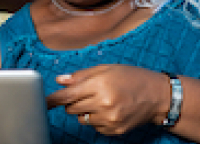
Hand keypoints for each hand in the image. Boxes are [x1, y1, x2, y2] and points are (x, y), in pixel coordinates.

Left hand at [46, 65, 167, 135]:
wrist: (157, 95)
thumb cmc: (131, 77)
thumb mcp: (106, 69)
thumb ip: (81, 76)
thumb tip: (60, 81)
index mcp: (99, 85)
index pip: (68, 95)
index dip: (53, 99)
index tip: (42, 103)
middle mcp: (103, 103)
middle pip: (71, 108)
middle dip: (73, 101)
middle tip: (87, 92)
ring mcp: (109, 119)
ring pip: (81, 119)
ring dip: (85, 110)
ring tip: (101, 100)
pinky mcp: (114, 130)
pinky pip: (94, 127)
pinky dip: (96, 119)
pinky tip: (109, 110)